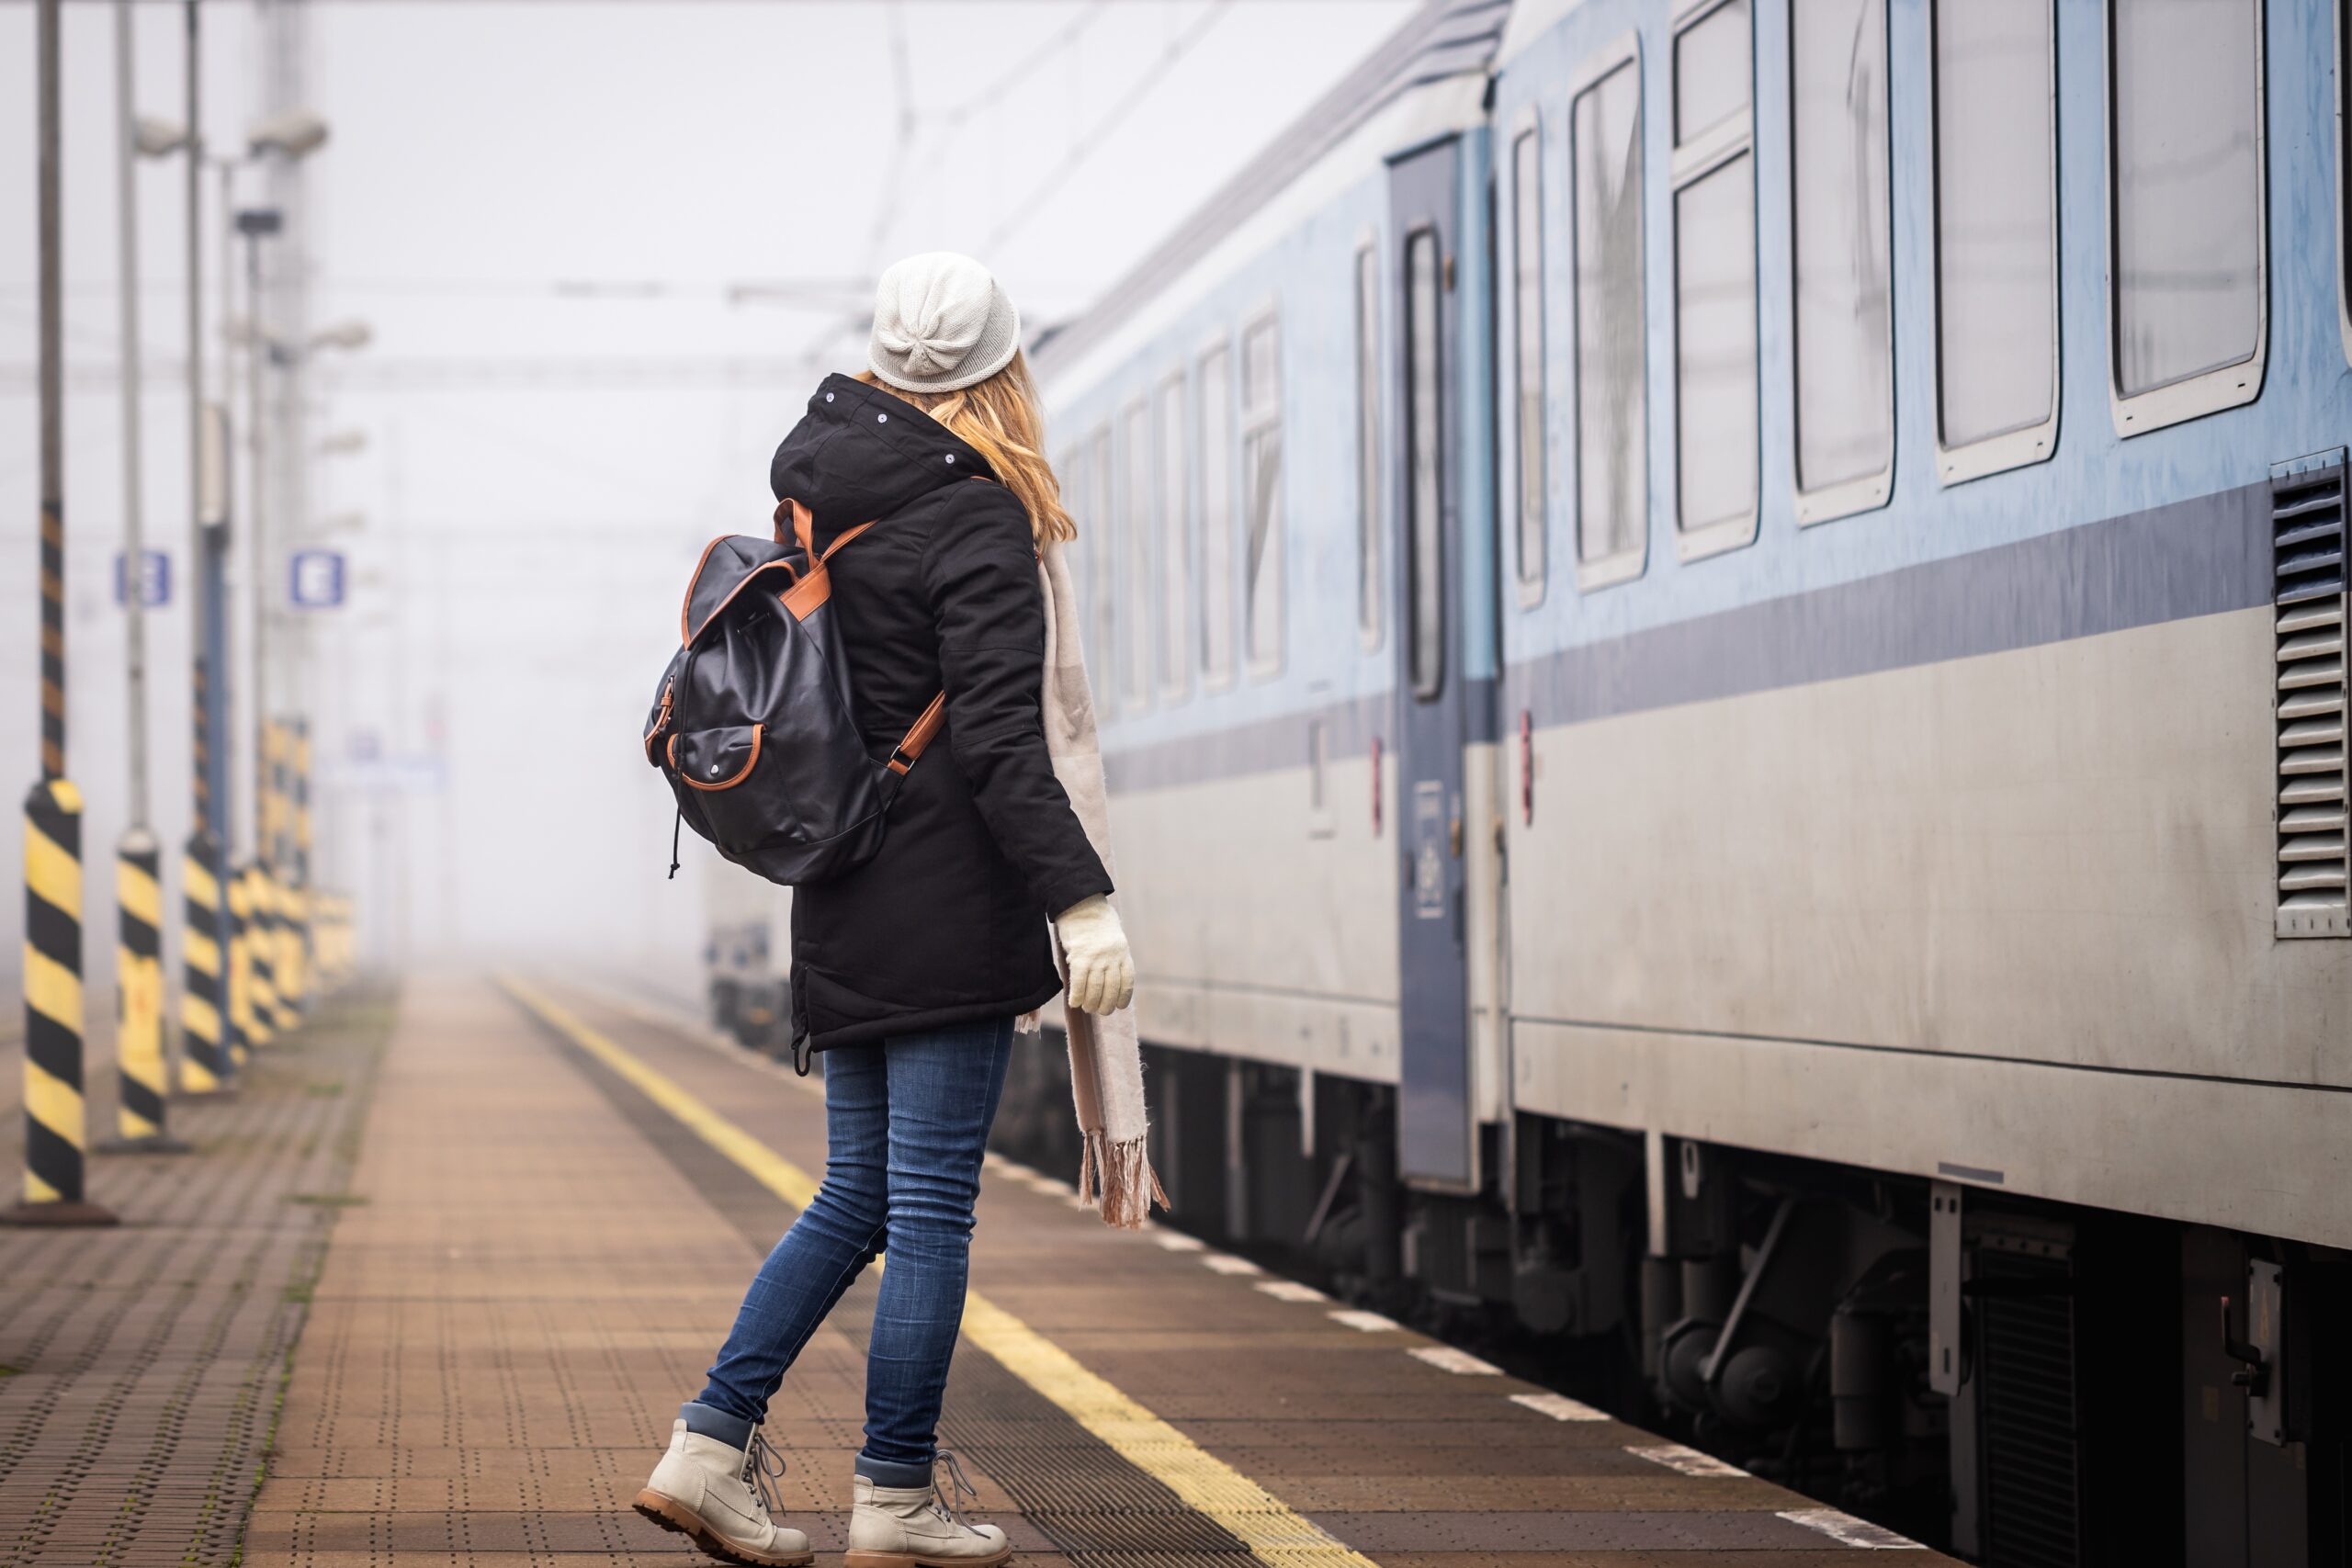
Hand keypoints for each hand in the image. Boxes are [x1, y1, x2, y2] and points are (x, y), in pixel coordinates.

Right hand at [1054, 894, 1133, 1014]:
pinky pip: (1079, 982)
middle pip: (1111, 990)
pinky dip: (1077, 995)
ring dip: (1090, 1003)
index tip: (1118, 1007)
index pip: (1127, 982)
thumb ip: (1113, 956)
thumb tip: (1108, 977)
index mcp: (1123, 953)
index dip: (1123, 998)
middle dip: (1105, 1005)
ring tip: (1086, 1008)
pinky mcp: (1079, 956)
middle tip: (1098, 1011)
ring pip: (1095, 989)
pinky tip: (1074, 1002)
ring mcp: (1096, 958)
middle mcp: (1112, 957)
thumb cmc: (1096, 920)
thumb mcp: (1113, 937)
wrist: (1080, 903)